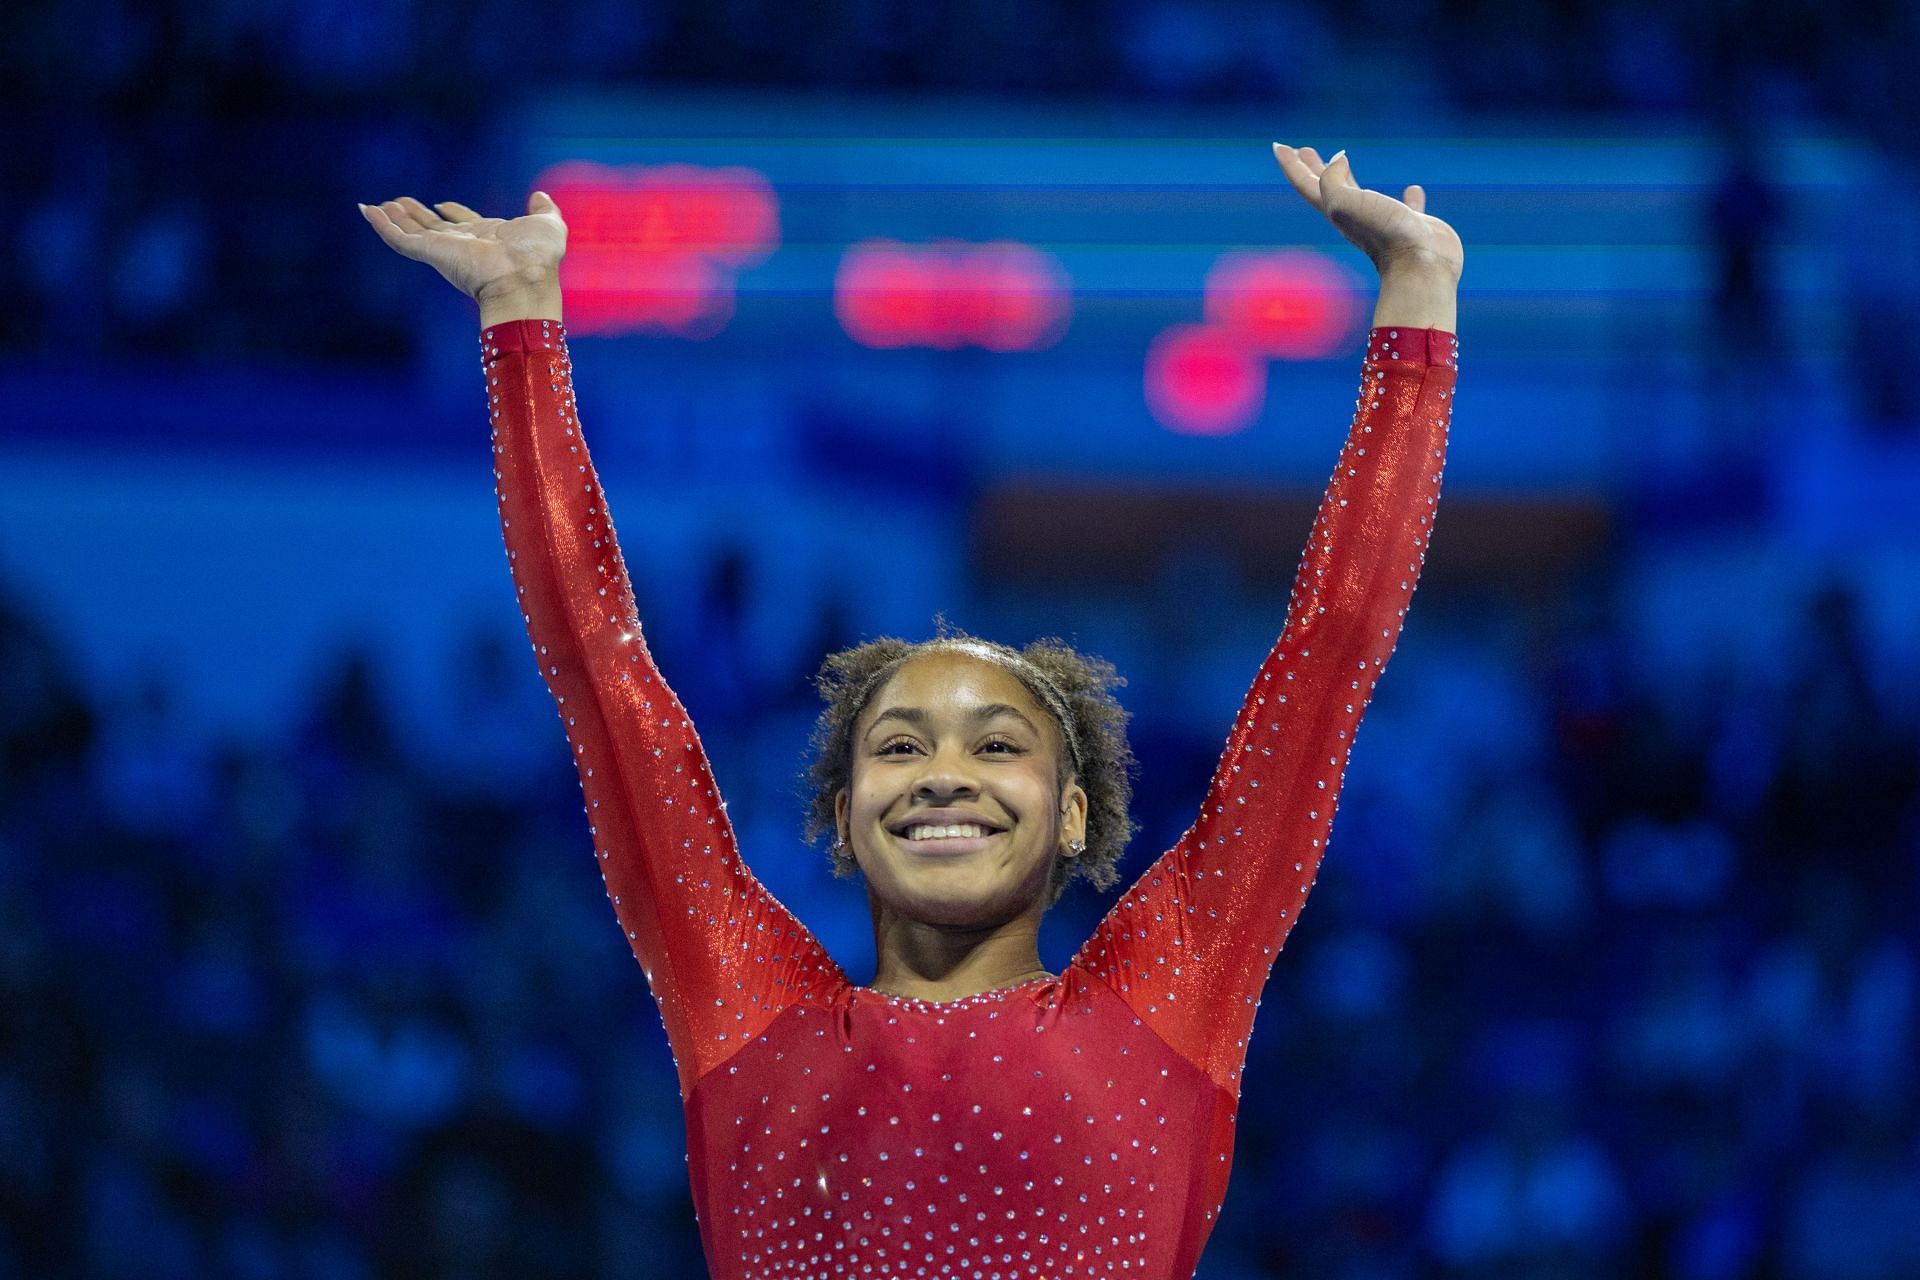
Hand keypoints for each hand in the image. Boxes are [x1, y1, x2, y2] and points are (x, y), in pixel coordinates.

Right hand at [359, 191, 567, 307]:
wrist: (526, 275)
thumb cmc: (540, 257)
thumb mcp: (548, 225)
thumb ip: (544, 210)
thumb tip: (540, 196)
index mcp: (488, 238)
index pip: (464, 224)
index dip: (453, 212)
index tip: (442, 203)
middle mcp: (464, 245)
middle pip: (432, 228)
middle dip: (416, 215)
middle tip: (398, 202)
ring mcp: (445, 250)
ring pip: (412, 233)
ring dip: (394, 219)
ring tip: (375, 206)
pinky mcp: (431, 253)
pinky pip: (400, 238)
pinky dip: (383, 226)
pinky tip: (368, 212)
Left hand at [1271, 144, 1462, 283]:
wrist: (1421, 267)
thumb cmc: (1383, 234)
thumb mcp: (1345, 203)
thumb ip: (1333, 180)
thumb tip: (1338, 159)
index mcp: (1336, 213)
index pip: (1306, 185)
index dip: (1291, 165)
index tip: (1277, 146)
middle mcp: (1356, 218)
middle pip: (1327, 189)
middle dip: (1313, 168)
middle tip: (1303, 150)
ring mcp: (1384, 222)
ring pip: (1361, 195)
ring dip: (1349, 177)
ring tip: (1346, 161)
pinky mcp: (1413, 226)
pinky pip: (1409, 209)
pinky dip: (1410, 198)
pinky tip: (1413, 190)